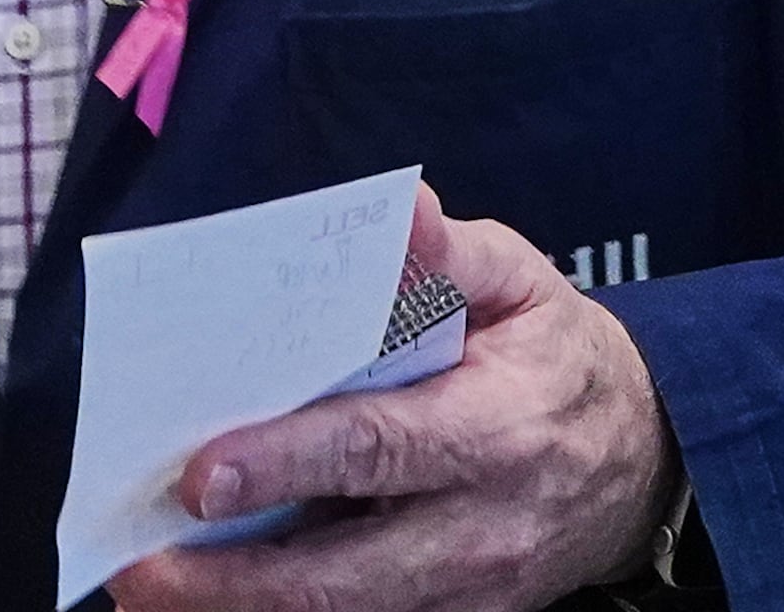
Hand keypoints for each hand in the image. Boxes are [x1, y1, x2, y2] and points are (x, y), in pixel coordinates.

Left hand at [109, 187, 678, 611]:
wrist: (644, 460)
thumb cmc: (554, 356)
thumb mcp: (522, 284)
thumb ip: (451, 254)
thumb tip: (403, 212)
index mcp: (496, 428)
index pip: (378, 451)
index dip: (286, 465)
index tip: (199, 476)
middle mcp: (482, 527)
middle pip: (347, 573)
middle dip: (235, 578)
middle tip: (138, 566)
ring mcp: (470, 591)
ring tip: (149, 593)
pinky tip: (214, 605)